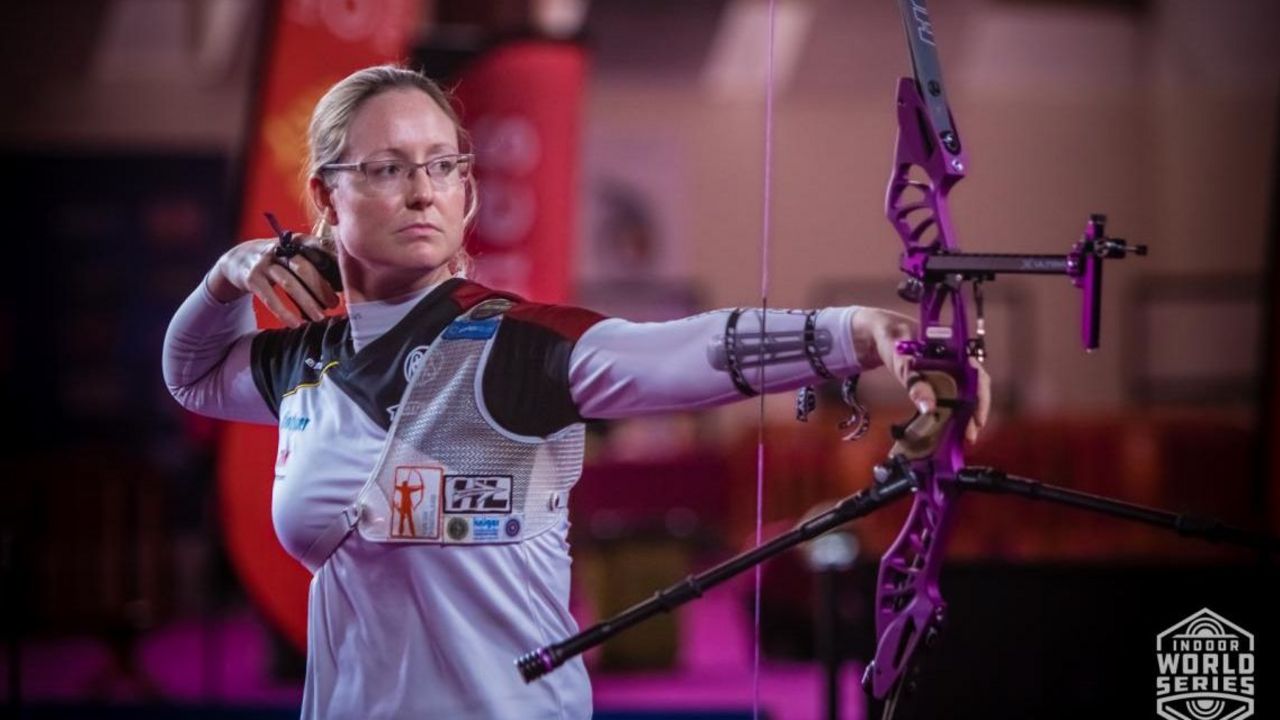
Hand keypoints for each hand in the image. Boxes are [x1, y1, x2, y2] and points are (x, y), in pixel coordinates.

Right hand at [207, 235, 339, 327]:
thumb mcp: (294, 253)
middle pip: (303, 268)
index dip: (331, 257)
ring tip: (320, 317)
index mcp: (294, 241)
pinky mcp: (252, 278)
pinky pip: (269, 298)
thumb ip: (314, 261)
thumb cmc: (277, 260)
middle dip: (322, 287)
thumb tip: (342, 283)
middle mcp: (278, 249)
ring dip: (307, 302)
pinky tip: (295, 324)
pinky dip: (284, 312)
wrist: (238, 259)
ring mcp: (263, 263)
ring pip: (289, 283)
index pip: (316, 246)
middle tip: (335, 304)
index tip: (346, 272)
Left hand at [851, 308, 990, 443]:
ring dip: (965, 415)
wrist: (883, 336)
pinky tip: (950, 428)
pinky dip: (952, 412)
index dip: (981, 398)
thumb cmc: (895, 342)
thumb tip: (928, 409)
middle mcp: (956, 362)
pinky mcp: (938, 382)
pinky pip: (950, 398)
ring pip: (964, 395)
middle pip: (974, 389)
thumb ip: (914, 383)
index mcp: (954, 352)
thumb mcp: (902, 362)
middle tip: (970, 436)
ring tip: (963, 437)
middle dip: (974, 413)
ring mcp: (948, 372)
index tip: (978, 419)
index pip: (978, 376)